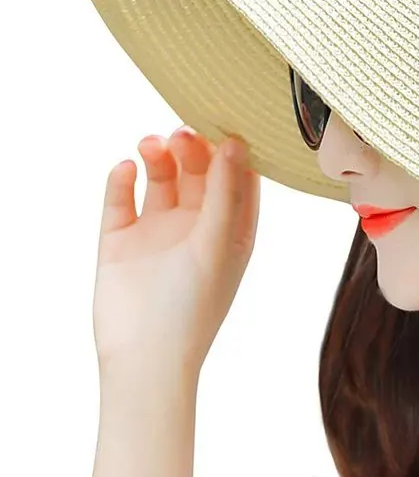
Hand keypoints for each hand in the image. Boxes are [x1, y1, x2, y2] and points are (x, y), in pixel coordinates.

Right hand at [93, 126, 260, 373]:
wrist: (145, 357)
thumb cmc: (194, 306)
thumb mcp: (218, 243)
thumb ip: (226, 193)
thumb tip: (235, 143)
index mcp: (232, 231)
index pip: (238, 178)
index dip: (232, 149)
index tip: (226, 119)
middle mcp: (197, 228)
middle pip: (198, 172)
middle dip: (192, 148)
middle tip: (182, 132)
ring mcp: (158, 233)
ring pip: (161, 179)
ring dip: (158, 157)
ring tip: (152, 144)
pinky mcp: (121, 241)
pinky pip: (121, 199)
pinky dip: (122, 179)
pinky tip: (125, 167)